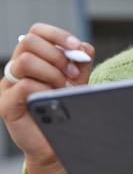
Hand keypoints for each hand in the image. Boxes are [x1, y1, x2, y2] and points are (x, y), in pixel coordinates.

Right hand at [0, 23, 94, 173]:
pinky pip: (24, 85)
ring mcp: (7, 86)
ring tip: (64, 87)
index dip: (58, 35)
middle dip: (57, 55)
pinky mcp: (6, 104)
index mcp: (31, 57)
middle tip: (73, 73)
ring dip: (51, 72)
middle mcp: (15, 68)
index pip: (36, 31)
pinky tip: (54, 98)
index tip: (76, 48)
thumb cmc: (65, 108)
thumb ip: (80, 62)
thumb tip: (83, 48)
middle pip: (29, 41)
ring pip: (25, 61)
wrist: (57, 143)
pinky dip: (44, 88)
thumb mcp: (77, 80)